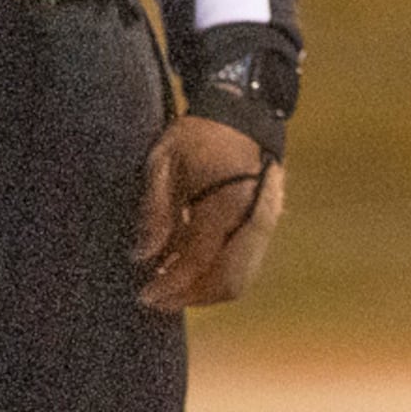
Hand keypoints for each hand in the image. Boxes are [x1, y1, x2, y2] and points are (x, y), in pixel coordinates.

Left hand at [130, 113, 282, 311]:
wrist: (242, 112)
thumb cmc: (197, 135)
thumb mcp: (163, 164)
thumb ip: (155, 212)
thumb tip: (142, 257)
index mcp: (226, 204)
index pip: (198, 261)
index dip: (170, 285)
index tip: (144, 296)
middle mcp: (254, 219)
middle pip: (230, 281)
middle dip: (192, 297)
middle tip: (158, 299)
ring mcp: (266, 221)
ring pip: (242, 277)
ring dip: (207, 290)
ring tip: (172, 284)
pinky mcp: (267, 221)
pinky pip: (246, 261)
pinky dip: (219, 272)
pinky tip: (190, 263)